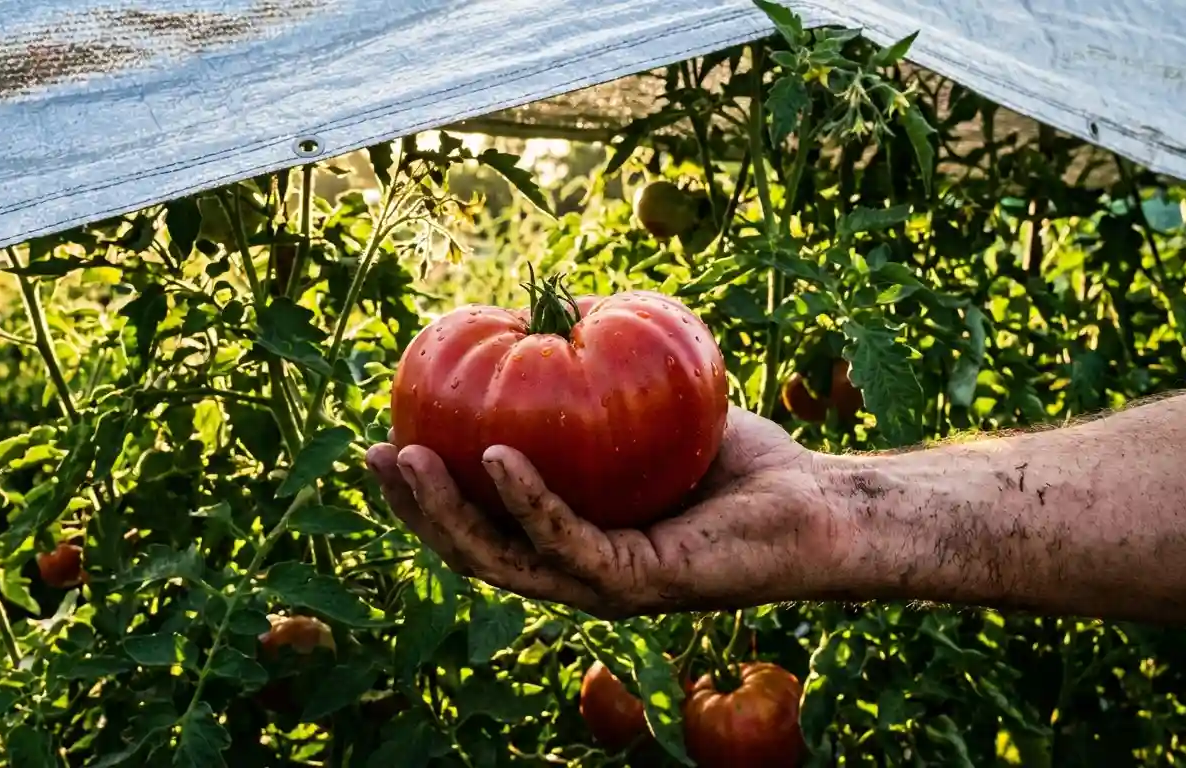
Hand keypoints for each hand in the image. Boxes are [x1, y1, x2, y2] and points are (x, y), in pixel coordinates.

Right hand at [364, 406, 857, 617]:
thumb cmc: (735, 456)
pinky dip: (527, 501)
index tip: (382, 436)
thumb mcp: (653, 397)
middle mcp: (574, 567)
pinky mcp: (638, 583)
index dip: (424, 490)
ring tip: (408, 460)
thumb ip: (601, 361)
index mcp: (566, 535)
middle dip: (414, 508)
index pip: (479, 520)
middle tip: (371, 456)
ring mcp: (603, 583)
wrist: (814, 504)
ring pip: (503, 560)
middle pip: (472, 548)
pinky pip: (568, 543)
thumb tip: (552, 301)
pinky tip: (495, 458)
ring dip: (447, 513)